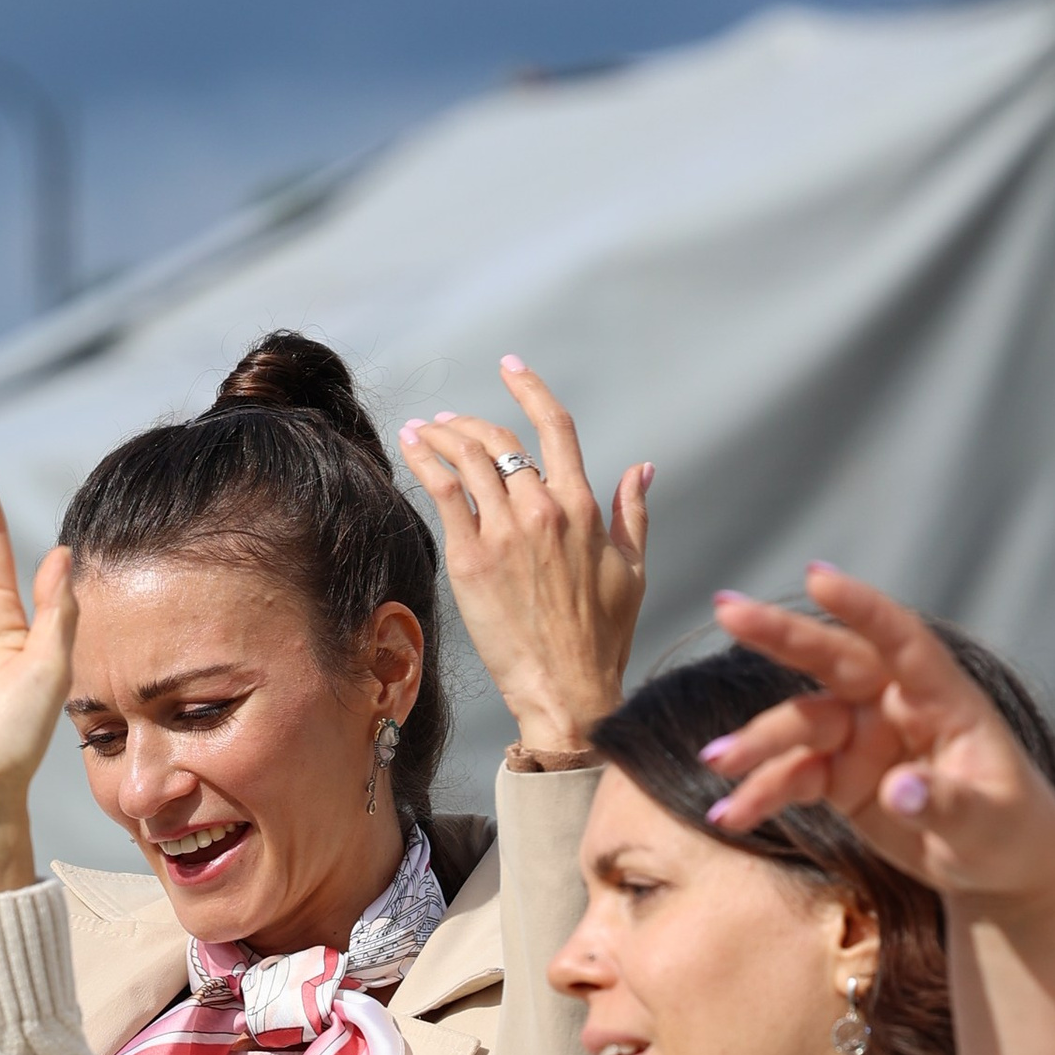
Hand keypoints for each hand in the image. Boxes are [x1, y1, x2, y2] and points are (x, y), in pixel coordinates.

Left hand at [401, 360, 648, 757]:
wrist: (566, 687)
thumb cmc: (602, 637)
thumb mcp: (633, 569)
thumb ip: (632, 512)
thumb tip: (642, 469)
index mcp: (583, 507)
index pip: (555, 428)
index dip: (530, 388)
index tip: (511, 367)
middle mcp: (543, 509)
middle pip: (501, 439)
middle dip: (472, 422)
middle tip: (452, 421)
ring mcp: (504, 532)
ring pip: (468, 459)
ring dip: (443, 436)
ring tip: (426, 431)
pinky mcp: (470, 558)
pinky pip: (443, 492)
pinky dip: (426, 461)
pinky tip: (413, 448)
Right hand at [704, 568, 1054, 912]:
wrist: (997, 870)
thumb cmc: (1011, 835)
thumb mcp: (989, 825)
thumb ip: (945, 804)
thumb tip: (897, 789)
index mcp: (945, 700)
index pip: (902, 641)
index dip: (861, 608)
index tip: (816, 576)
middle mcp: (897, 708)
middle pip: (835, 660)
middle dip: (780, 636)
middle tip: (727, 612)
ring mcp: (863, 740)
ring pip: (801, 724)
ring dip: (757, 742)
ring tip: (717, 764)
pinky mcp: (839, 777)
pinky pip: (790, 777)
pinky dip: (759, 793)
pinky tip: (730, 814)